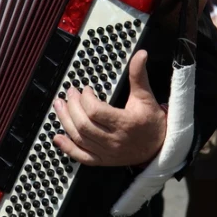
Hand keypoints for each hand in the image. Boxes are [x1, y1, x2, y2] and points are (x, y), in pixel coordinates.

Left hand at [53, 50, 166, 166]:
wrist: (159, 148)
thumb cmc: (152, 122)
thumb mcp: (146, 97)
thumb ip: (139, 75)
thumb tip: (140, 55)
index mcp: (125, 123)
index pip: (96, 111)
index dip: (85, 98)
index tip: (85, 89)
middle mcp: (114, 140)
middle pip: (84, 124)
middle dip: (72, 106)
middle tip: (70, 93)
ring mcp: (107, 153)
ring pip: (79, 138)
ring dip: (65, 121)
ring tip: (59, 106)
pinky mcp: (103, 161)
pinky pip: (81, 156)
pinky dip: (67, 147)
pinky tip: (57, 137)